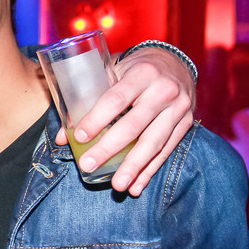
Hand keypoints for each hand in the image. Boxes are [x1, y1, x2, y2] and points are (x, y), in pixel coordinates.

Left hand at [54, 46, 194, 196]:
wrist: (175, 62)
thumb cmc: (134, 68)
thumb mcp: (112, 71)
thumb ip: (88, 98)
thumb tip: (63, 136)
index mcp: (142, 73)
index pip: (116, 99)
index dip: (97, 119)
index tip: (79, 137)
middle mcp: (164, 90)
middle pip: (134, 125)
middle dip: (109, 149)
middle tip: (88, 166)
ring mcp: (179, 108)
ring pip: (154, 142)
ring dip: (134, 167)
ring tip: (118, 185)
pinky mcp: (186, 123)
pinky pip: (167, 150)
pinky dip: (150, 170)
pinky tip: (137, 185)